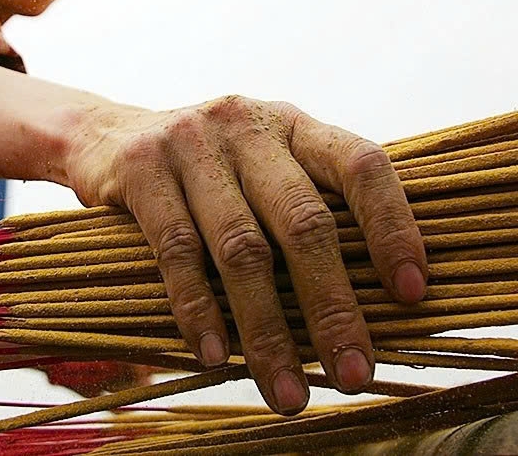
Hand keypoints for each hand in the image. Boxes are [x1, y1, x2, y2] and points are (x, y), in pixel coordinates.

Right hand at [63, 96, 427, 413]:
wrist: (104, 136)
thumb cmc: (207, 171)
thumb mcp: (261, 165)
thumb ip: (307, 204)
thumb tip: (378, 302)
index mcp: (293, 126)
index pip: (360, 164)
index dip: (393, 227)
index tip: (413, 295)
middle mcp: (247, 126)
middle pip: (303, 221)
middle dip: (332, 307)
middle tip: (353, 375)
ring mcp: (191, 144)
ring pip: (241, 248)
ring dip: (268, 331)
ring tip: (288, 392)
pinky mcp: (142, 169)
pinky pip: (178, 251)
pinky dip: (200, 312)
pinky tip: (218, 358)